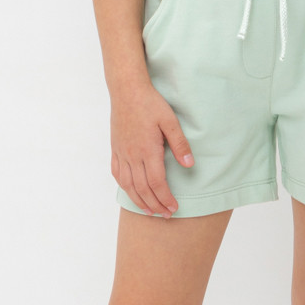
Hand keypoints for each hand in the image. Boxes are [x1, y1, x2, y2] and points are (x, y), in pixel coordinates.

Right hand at [111, 80, 193, 216]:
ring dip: (139, 200)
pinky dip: (124, 187)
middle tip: (165, 215)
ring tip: (149, 211)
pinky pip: (117, 173)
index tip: (174, 208)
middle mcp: (132, 155)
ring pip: (128, 185)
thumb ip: (180, 144)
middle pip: (143, 188)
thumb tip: (189, 165)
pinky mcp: (115, 148)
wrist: (127, 90)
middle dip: (155, 205)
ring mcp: (121, 153)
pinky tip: (130, 192)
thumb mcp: (170, 121)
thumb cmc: (150, 103)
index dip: (166, 198)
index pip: (157, 183)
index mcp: (148, 150)